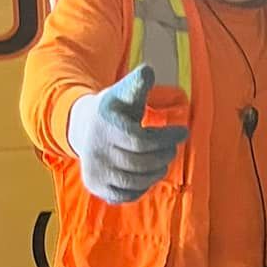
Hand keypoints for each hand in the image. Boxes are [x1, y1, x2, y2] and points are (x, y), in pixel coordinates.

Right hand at [67, 67, 187, 202]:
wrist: (83, 127)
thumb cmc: (114, 109)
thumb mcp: (124, 92)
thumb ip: (138, 83)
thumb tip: (149, 71)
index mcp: (105, 124)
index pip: (141, 140)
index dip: (166, 138)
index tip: (182, 132)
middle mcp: (95, 149)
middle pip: (140, 163)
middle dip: (163, 156)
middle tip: (172, 149)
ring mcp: (94, 169)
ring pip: (134, 181)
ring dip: (155, 173)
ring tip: (163, 162)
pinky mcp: (95, 185)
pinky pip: (124, 195)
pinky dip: (140, 188)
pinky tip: (148, 175)